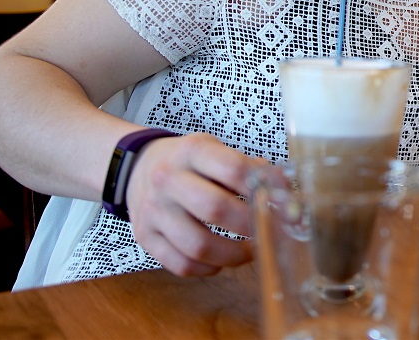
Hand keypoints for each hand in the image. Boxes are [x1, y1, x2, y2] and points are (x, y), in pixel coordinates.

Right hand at [124, 132, 268, 275]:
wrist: (137, 168)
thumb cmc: (186, 162)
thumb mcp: (214, 150)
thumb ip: (246, 168)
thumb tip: (281, 188)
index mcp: (192, 151)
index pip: (233, 169)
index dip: (262, 188)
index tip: (279, 203)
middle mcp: (168, 179)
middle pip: (215, 208)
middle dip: (249, 225)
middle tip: (266, 231)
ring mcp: (154, 210)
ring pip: (197, 245)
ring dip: (232, 255)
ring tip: (248, 251)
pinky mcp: (145, 237)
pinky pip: (181, 265)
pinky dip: (207, 269)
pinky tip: (220, 261)